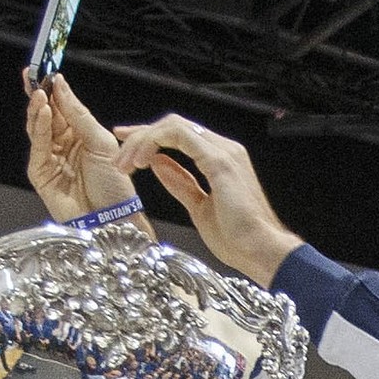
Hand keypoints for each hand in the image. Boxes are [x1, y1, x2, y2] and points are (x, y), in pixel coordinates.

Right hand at [23, 74, 138, 221]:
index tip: (46, 69)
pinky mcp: (41, 173)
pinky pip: (38, 146)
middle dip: (39, 94)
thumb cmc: (115, 186)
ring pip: (38, 127)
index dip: (54, 89)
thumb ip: (79, 115)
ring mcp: (51, 159)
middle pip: (47, 114)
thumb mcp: (102, 143)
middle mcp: (64, 145)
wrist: (113, 219)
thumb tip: (60, 86)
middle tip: (34, 74)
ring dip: (38, 109)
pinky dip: (39, 128)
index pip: (62, 107)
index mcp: (81, 135)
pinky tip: (43, 112)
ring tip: (40, 92)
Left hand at [111, 112, 305, 283]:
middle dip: (140, 136)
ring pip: (172, 126)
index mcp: (221, 160)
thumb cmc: (239, 240)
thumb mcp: (198, 207)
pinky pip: (177, 136)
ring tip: (126, 164)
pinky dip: (153, 143)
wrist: (261, 252)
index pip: (179, 136)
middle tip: (118, 157)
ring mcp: (223, 151)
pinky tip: (140, 162)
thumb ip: (180, 183)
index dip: (149, 138)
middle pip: (173, 126)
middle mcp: (224, 149)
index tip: (126, 149)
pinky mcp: (219, 160)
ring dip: (143, 140)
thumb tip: (158, 164)